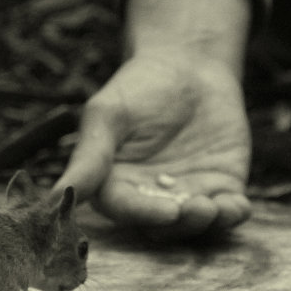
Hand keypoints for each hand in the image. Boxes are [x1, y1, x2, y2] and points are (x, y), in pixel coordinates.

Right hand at [58, 47, 250, 237]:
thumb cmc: (138, 87)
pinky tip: (238, 207)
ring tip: (215, 208)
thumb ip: (89, 158)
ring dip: (207, 223)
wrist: (188, 65)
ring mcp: (187, 195)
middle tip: (193, 210)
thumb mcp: (108, 116)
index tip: (165, 211)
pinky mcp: (221, 187)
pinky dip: (234, 214)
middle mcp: (151, 199)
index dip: (144, 213)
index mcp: (116, 186)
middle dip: (179, 224)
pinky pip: (229, 211)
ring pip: (196, 224)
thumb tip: (53, 198)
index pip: (126, 209)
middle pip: (162, 226)